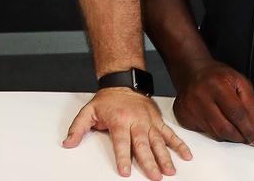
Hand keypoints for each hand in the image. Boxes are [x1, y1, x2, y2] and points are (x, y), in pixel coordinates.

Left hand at [63, 88, 192, 179]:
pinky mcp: (157, 121)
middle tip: (155, 176)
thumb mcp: (88, 111)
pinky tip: (186, 155)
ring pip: (158, 141)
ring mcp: (149, 122)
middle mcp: (136, 122)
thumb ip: (77, 128)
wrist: (124, 82)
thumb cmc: (108, 100)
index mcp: (119, 120)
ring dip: (165, 156)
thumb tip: (68, 143)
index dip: (123, 157)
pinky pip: (170, 134)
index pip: (121, 142)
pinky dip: (179, 144)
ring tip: (170, 171)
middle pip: (143, 144)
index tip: (125, 171)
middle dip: (149, 161)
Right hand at [170, 60, 253, 145]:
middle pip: (225, 129)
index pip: (237, 114)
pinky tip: (215, 119)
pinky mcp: (183, 116)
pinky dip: (214, 131)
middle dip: (240, 136)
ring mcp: (190, 108)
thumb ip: (252, 104)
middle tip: (246, 135)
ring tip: (231, 124)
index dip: (249, 129)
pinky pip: (204, 133)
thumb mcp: (241, 82)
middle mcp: (201, 97)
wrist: (192, 71)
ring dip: (228, 135)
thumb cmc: (216, 76)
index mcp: (217, 85)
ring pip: (215, 134)